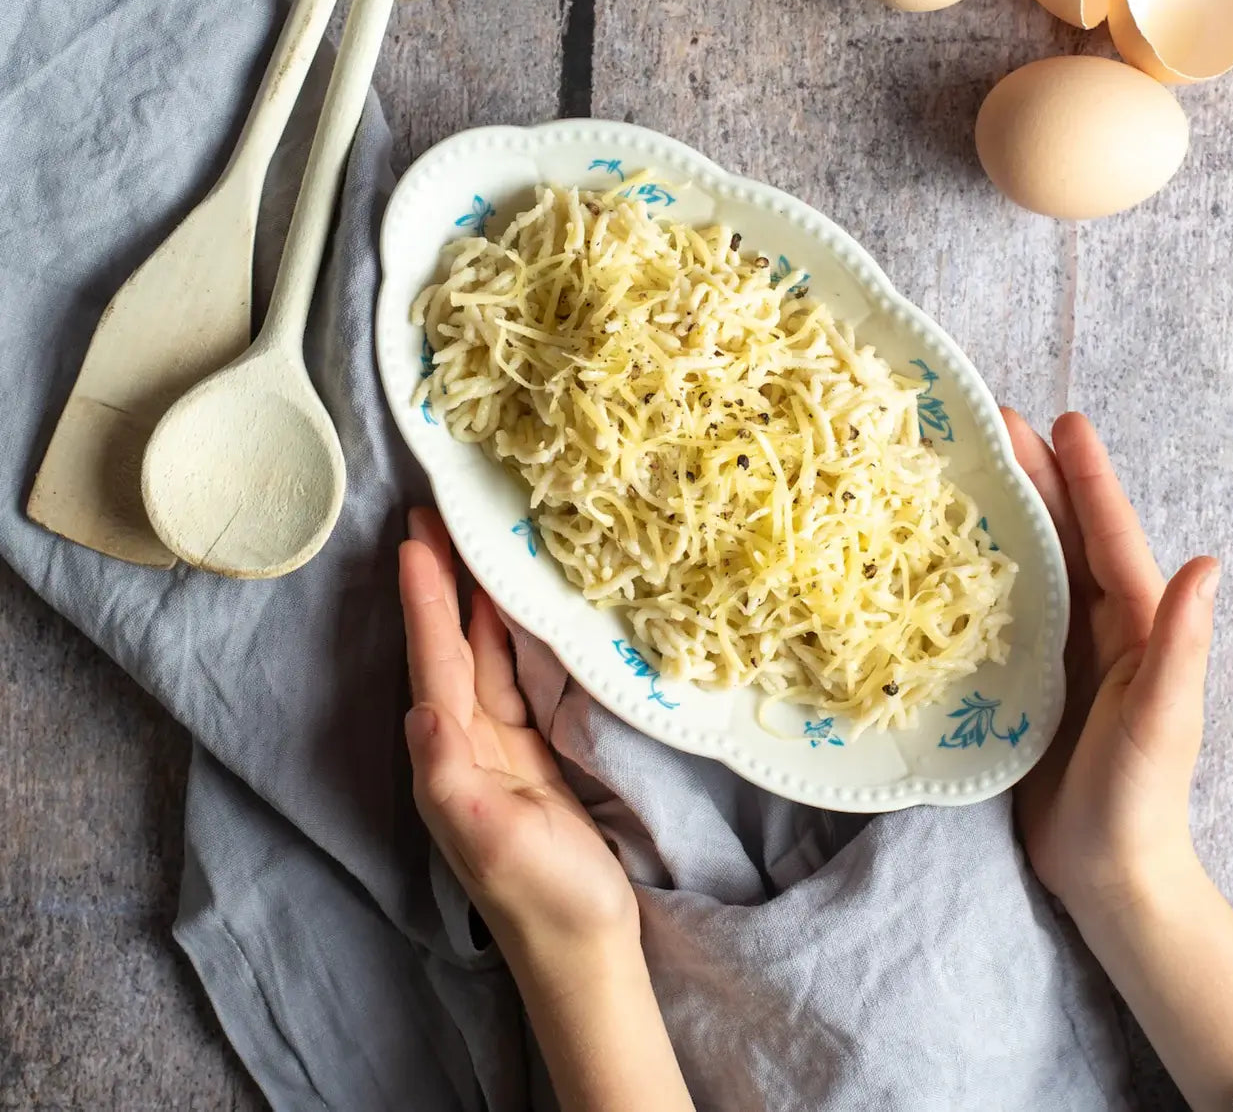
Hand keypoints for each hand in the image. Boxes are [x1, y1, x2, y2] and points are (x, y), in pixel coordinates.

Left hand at [399, 507, 637, 958]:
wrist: (583, 948)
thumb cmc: (544, 898)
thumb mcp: (492, 840)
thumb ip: (450, 775)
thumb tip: (421, 708)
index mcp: (447, 759)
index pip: (432, 664)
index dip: (423, 602)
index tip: (415, 542)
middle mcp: (461, 745)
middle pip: (446, 647)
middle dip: (438, 583)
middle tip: (433, 517)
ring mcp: (496, 748)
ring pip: (478, 656)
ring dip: (468, 601)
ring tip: (469, 544)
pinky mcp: (529, 753)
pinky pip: (511, 679)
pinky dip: (506, 638)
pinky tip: (508, 610)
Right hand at [1003, 410, 1218, 916]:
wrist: (1106, 872)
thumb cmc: (1138, 798)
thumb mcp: (1163, 720)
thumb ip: (1179, 645)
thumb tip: (1205, 562)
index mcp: (1138, 623)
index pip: (1109, 535)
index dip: (1086, 477)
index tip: (1061, 422)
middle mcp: (1098, 623)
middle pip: (1063, 534)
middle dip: (1033, 476)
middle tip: (991, 426)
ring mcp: (1060, 648)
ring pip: (1028, 562)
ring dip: (1001, 513)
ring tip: (963, 468)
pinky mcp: (1025, 675)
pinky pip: (1000, 607)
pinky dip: (976, 570)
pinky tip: (941, 552)